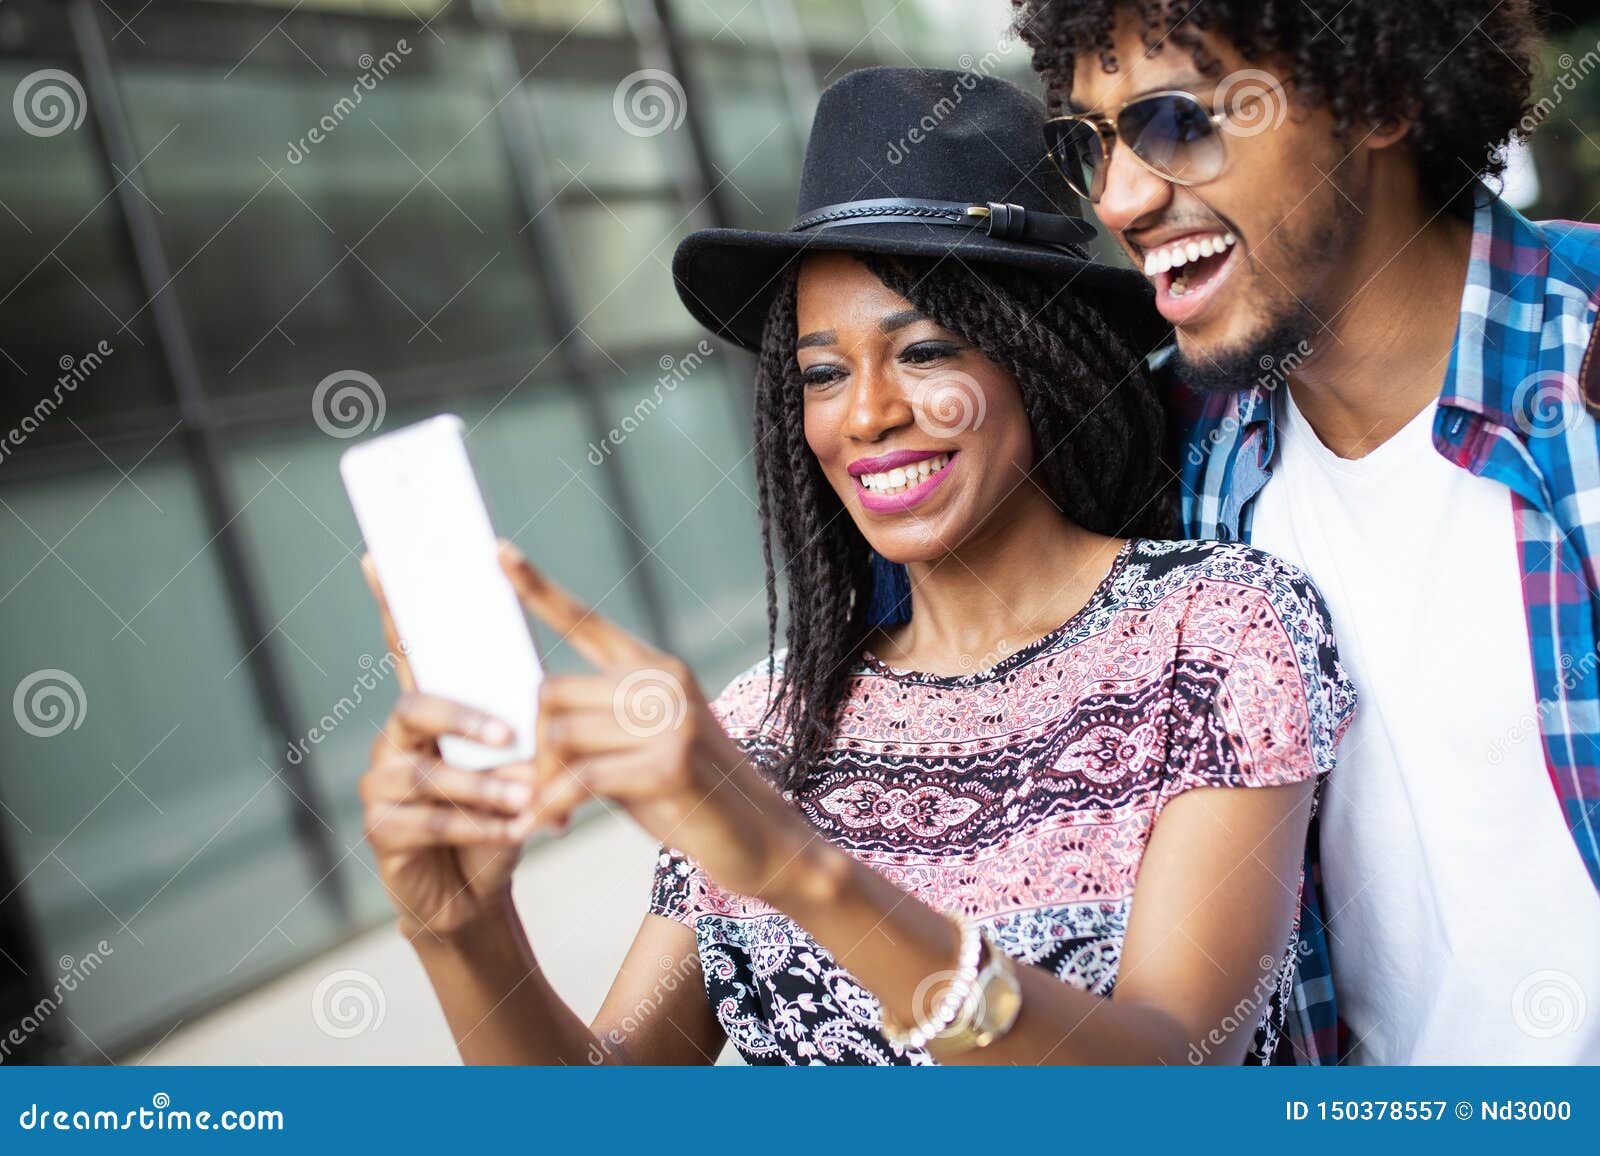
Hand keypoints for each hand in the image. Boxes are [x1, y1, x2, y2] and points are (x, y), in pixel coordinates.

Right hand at [357, 556, 536, 937]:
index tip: (379, 559)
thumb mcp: (520, 762)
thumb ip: (523, 720)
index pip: (407, 652)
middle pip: (415, 708)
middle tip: (512, 734)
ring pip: (426, 773)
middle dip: (464, 719)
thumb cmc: (502, 814)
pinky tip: (513, 830)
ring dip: (483, 785)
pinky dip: (478, 824)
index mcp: (428, 713)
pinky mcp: (382, 832)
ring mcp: (381, 786)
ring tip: (528, 797)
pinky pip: (429, 821)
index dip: (391, 607)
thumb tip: (551, 682)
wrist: (480, 888)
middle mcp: (395, 741)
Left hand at [499, 541, 809, 900]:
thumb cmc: (692, 801)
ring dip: (541, 784)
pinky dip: (553, 805)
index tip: (499, 552)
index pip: (586, 620)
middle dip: (532, 748)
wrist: (764, 841)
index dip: (538, 589)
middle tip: (535, 795)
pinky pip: (582, 778)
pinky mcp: (672, 762)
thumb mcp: (641, 752)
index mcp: (654, 669)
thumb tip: (525, 734)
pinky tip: (546, 827)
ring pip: (560, 734)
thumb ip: (594, 729)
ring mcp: (671, 718)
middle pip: (551, 693)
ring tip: (549, 816)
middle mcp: (662, 681)